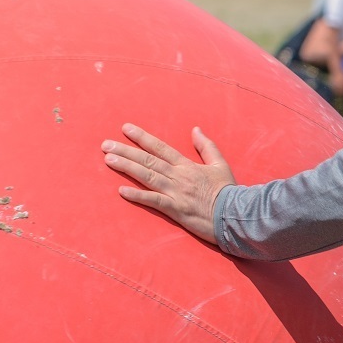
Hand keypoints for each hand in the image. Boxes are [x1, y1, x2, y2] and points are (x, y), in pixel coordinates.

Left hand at [105, 123, 232, 245]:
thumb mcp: (220, 164)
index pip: (160, 147)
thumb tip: (196, 130)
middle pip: (148, 160)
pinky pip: (153, 201)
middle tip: (106, 145)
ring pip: (147, 176)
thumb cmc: (228, 191)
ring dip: (127, 167)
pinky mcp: (176, 209)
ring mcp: (176, 192)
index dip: (141, 137)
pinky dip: (137, 195)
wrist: (236, 214)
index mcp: (187, 165)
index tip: (125, 128)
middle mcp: (178, 176)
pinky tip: (121, 191)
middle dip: (125, 151)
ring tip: (108, 160)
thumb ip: (206, 146)